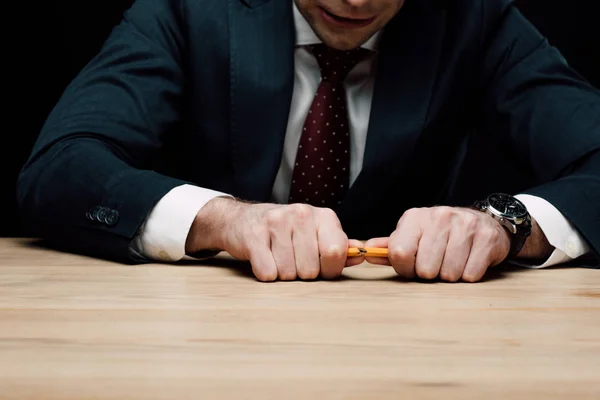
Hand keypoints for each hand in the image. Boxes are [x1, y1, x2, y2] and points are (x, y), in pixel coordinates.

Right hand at [185, 197, 363, 280]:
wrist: (242, 219)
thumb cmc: (285, 232)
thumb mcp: (315, 234)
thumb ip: (339, 246)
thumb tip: (360, 254)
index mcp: (323, 216)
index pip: (336, 253)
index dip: (329, 269)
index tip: (320, 267)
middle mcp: (301, 213)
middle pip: (311, 269)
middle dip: (302, 273)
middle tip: (293, 260)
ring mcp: (276, 221)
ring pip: (288, 273)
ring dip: (282, 274)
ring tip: (277, 258)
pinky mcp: (253, 235)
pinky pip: (267, 272)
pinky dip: (265, 273)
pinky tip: (263, 258)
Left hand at [365, 206, 511, 281]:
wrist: (482, 222)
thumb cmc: (441, 235)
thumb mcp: (413, 236)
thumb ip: (391, 246)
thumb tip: (366, 252)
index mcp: (415, 218)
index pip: (399, 253)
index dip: (405, 268)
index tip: (412, 267)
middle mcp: (439, 216)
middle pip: (425, 269)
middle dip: (430, 273)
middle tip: (436, 264)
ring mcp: (465, 225)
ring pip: (449, 274)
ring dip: (450, 275)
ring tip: (453, 261)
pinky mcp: (487, 238)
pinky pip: (470, 275)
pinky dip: (468, 275)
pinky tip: (468, 261)